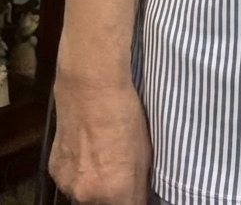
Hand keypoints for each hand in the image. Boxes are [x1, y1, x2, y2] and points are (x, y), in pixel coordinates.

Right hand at [48, 76, 151, 204]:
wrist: (90, 88)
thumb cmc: (125, 113)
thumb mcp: (144, 149)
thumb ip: (138, 182)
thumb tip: (138, 196)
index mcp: (116, 190)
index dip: (134, 199)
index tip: (135, 191)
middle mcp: (88, 195)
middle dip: (113, 194)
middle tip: (118, 169)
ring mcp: (68, 184)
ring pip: (84, 196)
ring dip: (93, 185)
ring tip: (100, 155)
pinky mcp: (53, 171)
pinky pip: (70, 181)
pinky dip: (78, 172)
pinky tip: (85, 149)